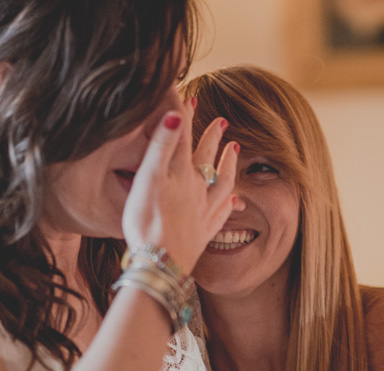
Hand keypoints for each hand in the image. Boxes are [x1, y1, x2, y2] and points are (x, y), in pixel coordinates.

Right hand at [122, 97, 238, 273]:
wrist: (161, 263)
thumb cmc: (147, 221)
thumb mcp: (148, 178)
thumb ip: (161, 146)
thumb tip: (176, 114)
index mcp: (180, 172)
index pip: (182, 135)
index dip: (183, 114)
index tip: (187, 95)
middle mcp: (196, 188)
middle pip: (206, 157)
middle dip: (212, 137)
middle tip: (222, 121)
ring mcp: (203, 211)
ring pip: (221, 182)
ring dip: (228, 164)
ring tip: (235, 151)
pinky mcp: (203, 232)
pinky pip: (220, 214)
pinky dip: (228, 204)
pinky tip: (234, 202)